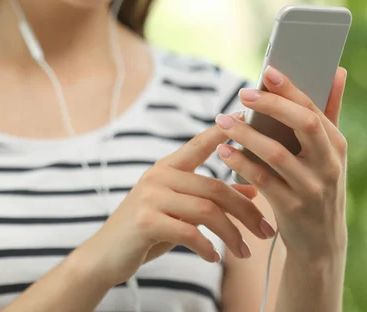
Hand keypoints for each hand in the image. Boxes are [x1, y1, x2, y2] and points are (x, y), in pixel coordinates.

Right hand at [76, 112, 276, 287]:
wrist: (106, 254)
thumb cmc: (147, 231)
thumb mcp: (179, 211)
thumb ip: (209, 199)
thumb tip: (252, 190)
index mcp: (166, 168)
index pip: (197, 145)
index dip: (221, 131)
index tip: (244, 115)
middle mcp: (157, 177)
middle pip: (214, 188)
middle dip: (246, 212)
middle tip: (267, 232)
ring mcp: (150, 197)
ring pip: (206, 211)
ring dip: (232, 235)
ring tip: (245, 253)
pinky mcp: (146, 221)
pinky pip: (189, 233)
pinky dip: (207, 248)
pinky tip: (213, 258)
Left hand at [215, 66, 347, 261]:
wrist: (320, 240)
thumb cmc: (317, 183)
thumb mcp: (328, 151)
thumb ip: (328, 111)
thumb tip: (336, 70)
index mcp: (335, 144)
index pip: (313, 108)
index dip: (290, 89)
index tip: (268, 71)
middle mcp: (328, 164)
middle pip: (303, 124)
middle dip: (272, 105)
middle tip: (243, 93)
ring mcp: (311, 187)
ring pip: (276, 153)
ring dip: (246, 134)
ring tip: (223, 120)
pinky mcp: (291, 207)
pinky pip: (261, 180)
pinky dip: (240, 163)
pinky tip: (223, 151)